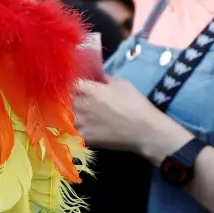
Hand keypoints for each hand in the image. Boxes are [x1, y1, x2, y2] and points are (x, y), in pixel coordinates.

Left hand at [73, 77, 191, 160]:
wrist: (145, 132)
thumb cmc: (136, 105)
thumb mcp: (123, 84)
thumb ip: (106, 78)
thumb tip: (97, 76)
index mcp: (90, 90)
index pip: (71, 83)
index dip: (76, 84)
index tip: (81, 86)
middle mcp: (81, 105)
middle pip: (68, 99)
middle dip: (75, 98)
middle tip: (87, 102)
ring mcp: (80, 122)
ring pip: (68, 115)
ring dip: (75, 114)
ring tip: (89, 116)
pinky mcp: (83, 137)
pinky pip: (73, 130)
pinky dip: (78, 128)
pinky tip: (89, 128)